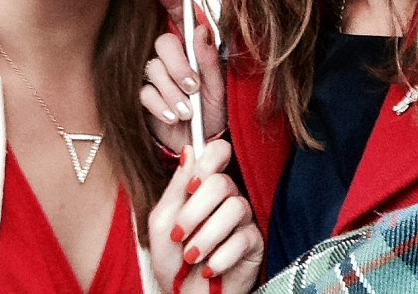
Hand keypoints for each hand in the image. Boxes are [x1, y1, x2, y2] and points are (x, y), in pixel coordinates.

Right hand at [139, 0, 226, 152]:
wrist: (202, 143)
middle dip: (179, 64)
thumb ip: (210, 61)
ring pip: (152, 68)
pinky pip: (144, 92)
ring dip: (172, 91)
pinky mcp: (143, 95)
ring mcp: (154, 74)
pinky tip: (174, 116)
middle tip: (193, 86)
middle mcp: (171, 56)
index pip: (179, 16)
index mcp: (192, 47)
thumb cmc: (215, 112)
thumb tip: (201, 31)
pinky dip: (161, 104)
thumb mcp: (220, 88)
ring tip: (188, 110)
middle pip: (162, 42)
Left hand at [149, 141, 263, 293]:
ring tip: (191, 256)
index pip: (219, 152)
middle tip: (180, 233)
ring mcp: (243, 218)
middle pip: (222, 182)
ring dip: (206, 236)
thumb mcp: (162, 221)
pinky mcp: (255, 242)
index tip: (190, 186)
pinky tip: (209, 267)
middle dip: (195, 210)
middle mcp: (227, 196)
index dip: (207, 163)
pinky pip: (244, 238)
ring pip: (234, 208)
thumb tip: (188, 150)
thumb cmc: (172, 259)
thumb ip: (176, 186)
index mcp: (204, 185)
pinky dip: (220, 256)